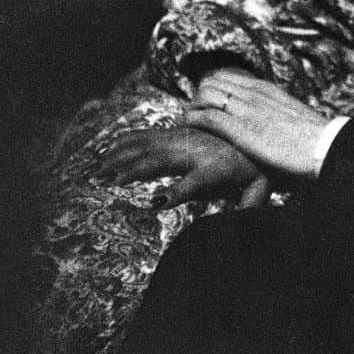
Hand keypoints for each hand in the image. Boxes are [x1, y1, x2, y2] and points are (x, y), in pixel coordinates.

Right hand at [98, 126, 270, 208]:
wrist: (252, 134)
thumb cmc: (251, 168)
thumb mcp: (256, 188)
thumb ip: (250, 203)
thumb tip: (243, 220)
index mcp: (215, 167)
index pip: (196, 181)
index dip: (178, 191)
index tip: (158, 203)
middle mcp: (195, 150)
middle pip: (161, 160)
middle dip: (134, 171)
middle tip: (108, 184)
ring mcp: (182, 139)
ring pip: (147, 147)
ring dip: (121, 158)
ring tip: (97, 172)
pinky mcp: (173, 134)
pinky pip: (145, 137)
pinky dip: (124, 143)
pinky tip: (105, 151)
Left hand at [187, 67, 332, 180]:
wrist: (322, 147)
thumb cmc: (311, 138)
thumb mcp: (290, 114)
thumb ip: (274, 111)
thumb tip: (268, 119)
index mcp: (266, 88)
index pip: (226, 75)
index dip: (211, 88)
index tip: (208, 103)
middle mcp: (253, 92)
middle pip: (211, 81)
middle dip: (199, 96)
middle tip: (198, 114)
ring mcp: (246, 108)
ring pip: (205, 94)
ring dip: (193, 107)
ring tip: (193, 122)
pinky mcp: (240, 128)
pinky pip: (206, 116)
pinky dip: (193, 120)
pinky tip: (191, 127)